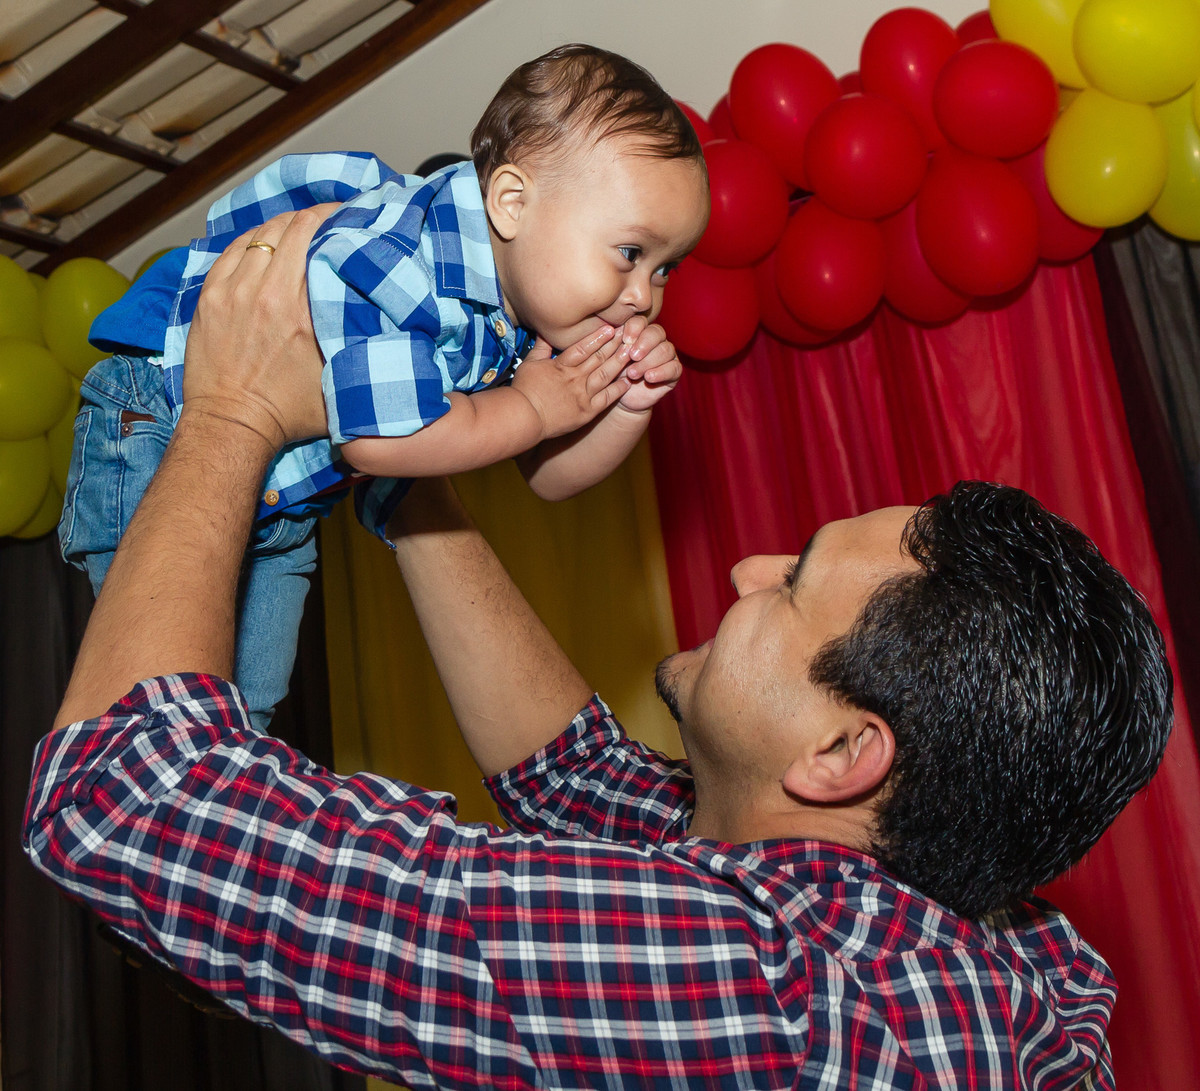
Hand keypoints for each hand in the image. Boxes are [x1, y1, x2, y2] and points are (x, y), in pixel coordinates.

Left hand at [181, 204, 339, 451]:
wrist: (233, 425)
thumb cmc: (290, 412)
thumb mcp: (338, 378)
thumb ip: (355, 341)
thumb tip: (379, 313)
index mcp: (299, 308)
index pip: (314, 236)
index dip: (333, 216)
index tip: (348, 215)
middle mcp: (265, 291)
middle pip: (288, 227)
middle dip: (311, 216)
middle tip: (329, 219)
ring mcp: (231, 291)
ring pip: (259, 234)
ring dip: (282, 226)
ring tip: (298, 229)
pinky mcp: (209, 297)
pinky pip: (232, 251)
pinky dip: (252, 241)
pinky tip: (264, 244)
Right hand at [512, 325, 630, 439]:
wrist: (524, 418)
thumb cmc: (524, 391)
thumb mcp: (529, 364)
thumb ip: (541, 347)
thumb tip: (546, 331)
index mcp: (562, 366)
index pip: (584, 347)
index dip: (598, 337)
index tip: (611, 327)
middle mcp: (575, 378)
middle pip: (599, 358)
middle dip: (615, 345)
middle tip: (629, 334)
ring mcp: (583, 395)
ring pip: (605, 375)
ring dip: (619, 362)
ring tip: (631, 352)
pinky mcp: (587, 411)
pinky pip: (607, 398)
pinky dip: (618, 389)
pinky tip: (628, 380)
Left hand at [612, 317, 682, 413]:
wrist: (621, 398)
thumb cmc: (614, 375)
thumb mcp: (611, 359)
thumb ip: (614, 345)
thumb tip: (617, 332)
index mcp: (639, 332)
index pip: (641, 322)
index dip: (635, 328)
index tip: (625, 339)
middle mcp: (656, 340)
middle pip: (657, 333)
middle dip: (644, 344)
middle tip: (632, 356)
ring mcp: (667, 355)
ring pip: (666, 350)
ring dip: (648, 361)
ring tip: (632, 374)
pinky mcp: (674, 371)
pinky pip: (674, 368)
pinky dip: (661, 372)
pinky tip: (649, 377)